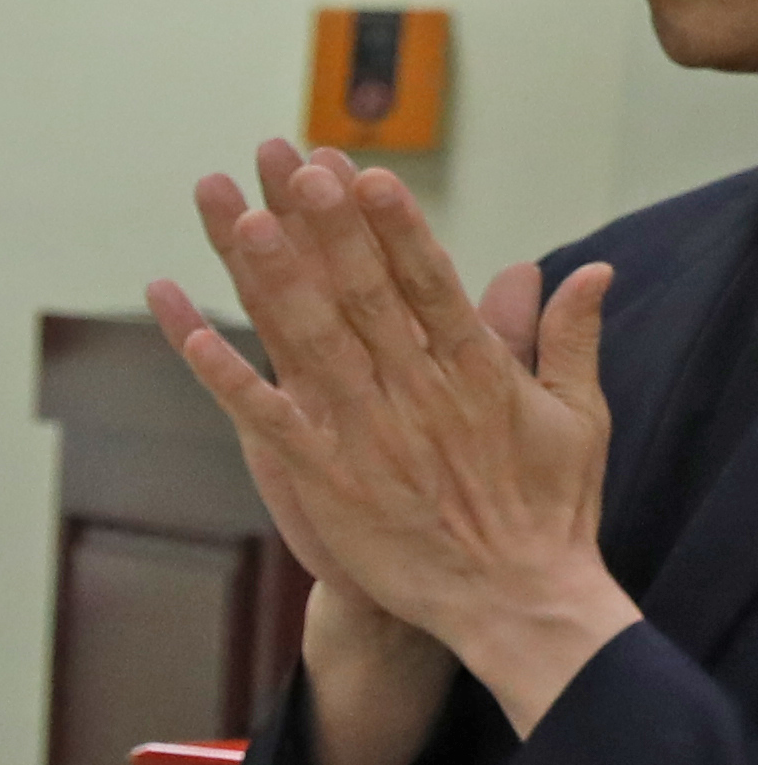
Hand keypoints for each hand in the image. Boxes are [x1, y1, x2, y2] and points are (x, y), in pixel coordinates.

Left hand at [151, 143, 634, 723]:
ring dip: (271, 276)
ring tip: (240, 216)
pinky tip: (186, 324)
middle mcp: (412, 389)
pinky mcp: (322, 475)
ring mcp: (362, 430)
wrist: (512, 602)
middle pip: (358, 291)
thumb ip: (566, 337)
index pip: (424, 278)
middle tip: (288, 162)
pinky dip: (220, 368)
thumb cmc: (547, 508)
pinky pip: (259, 413)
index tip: (360, 170)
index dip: (389, 223)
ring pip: (306, 337)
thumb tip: (579, 268)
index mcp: (472, 368)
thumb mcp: (575, 414)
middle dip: (324, 225)